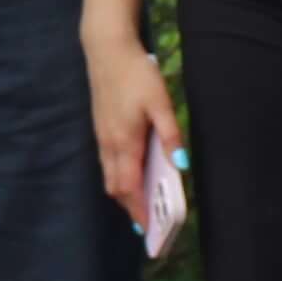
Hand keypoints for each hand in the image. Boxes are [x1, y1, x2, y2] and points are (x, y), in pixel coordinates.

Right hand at [82, 34, 183, 228]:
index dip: (139, 210)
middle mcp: (109, 144)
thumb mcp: (160, 103)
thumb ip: (170, 134)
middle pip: (117, 187)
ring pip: (109, 176)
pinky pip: (107, 164)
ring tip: (140, 207)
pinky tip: (130, 176)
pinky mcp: (100, 129)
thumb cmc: (136, 75)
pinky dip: (118, 178)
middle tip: (147, 226)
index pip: (130, 187)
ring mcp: (102, 137)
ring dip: (123, 194)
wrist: (106, 51)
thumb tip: (181, 164)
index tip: (149, 230)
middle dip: (130, 208)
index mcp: (125, 142)